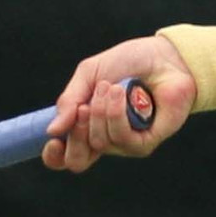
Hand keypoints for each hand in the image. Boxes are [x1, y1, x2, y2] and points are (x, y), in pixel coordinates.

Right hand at [42, 34, 197, 173]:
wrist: (163, 56)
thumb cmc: (127, 64)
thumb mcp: (89, 75)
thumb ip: (69, 101)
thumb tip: (52, 130)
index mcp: (86, 127)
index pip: (64, 157)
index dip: (53, 156)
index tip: (52, 140)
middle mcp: (104, 140)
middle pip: (78, 160)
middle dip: (76, 133)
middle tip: (84, 107)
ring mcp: (125, 143)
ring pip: (100, 143)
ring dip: (101, 112)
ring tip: (111, 87)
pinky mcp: (146, 142)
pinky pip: (123, 139)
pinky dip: (117, 115)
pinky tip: (121, 94)